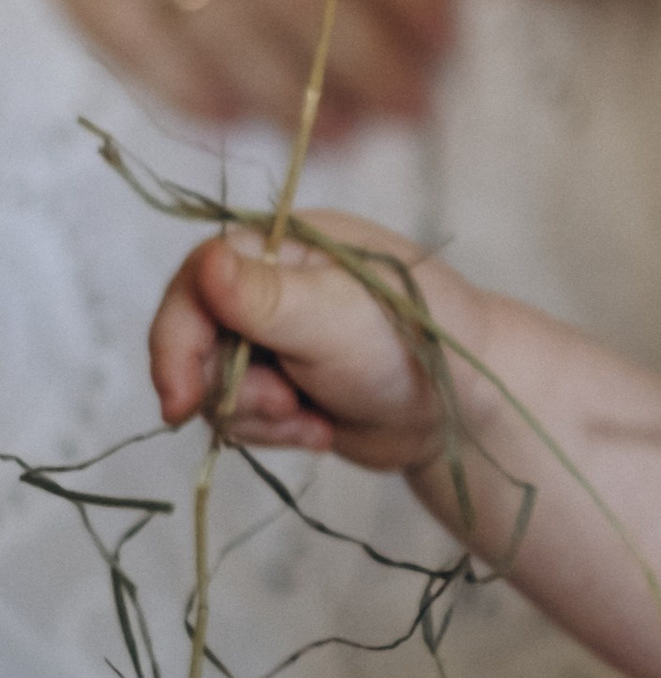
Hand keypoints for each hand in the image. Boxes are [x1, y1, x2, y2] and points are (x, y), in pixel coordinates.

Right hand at [148, 220, 454, 475]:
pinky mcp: (283, 386)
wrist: (467, 409)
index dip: (176, 343)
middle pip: (194, 343)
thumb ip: (265, 296)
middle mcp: (268, 286)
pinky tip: (322, 432)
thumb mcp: (335, 316)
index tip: (178, 400)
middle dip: (231, 388)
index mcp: (280, 245)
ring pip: (215, 388)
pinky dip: (276, 432)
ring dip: (258, 416)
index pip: (193, 284)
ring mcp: (274, 339)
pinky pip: (244, 417)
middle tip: (285, 406)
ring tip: (312, 418)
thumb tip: (205, 262)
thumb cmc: (415, 342)